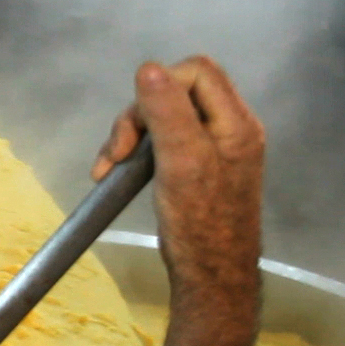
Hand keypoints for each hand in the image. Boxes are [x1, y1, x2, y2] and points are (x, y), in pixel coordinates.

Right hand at [93, 57, 263, 293]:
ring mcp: (213, 149)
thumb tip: (148, 68)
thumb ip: (168, 112)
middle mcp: (229, 129)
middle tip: (118, 150)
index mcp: (235, 122)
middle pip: (179, 91)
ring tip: (109, 166)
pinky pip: (164, 141)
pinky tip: (115, 172)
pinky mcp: (196, 167)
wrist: (210, 277)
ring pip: (166, 116)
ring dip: (131, 135)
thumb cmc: (200, 223)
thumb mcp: (182, 161)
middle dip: (140, 114)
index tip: (138, 122)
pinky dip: (136, 152)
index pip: (198, 71)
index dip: (161, 85)